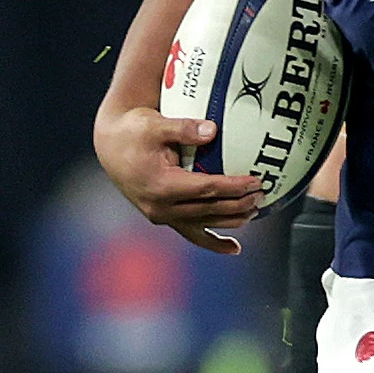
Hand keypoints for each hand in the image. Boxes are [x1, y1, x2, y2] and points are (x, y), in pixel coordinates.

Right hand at [93, 102, 260, 253]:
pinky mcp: (164, 217)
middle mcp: (161, 207)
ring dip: (231, 221)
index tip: (256, 181)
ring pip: (203, 225)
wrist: (111, 146)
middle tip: (262, 194)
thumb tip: (212, 130)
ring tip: (255, 212)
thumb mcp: (156, 124)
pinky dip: (213, 242)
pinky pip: (192, 233)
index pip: (206, 189)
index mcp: (161, 185)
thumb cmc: (134, 131)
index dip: (233, 187)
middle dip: (238, 204)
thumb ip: (184, 128)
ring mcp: (162, 215)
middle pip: (209, 209)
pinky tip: (234, 248)